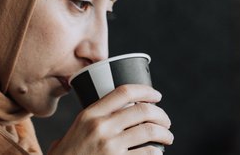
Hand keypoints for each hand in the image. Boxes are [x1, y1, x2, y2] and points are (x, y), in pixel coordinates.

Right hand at [49, 84, 172, 154]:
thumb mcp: (72, 133)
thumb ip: (87, 122)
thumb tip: (104, 113)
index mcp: (89, 115)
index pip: (123, 92)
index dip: (145, 91)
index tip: (156, 95)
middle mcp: (100, 127)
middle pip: (142, 111)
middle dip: (161, 115)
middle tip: (166, 121)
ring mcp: (110, 146)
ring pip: (149, 131)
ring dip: (164, 133)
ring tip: (167, 137)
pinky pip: (146, 154)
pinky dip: (156, 153)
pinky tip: (157, 153)